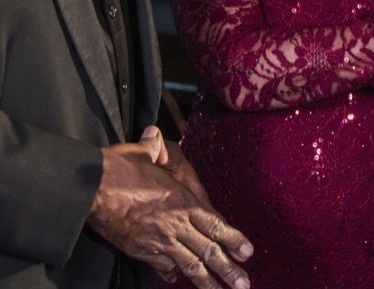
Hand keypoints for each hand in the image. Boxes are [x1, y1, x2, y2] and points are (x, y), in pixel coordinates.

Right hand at [87, 128, 252, 288]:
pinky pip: (161, 264)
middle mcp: (175, 224)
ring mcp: (157, 240)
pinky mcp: (139, 250)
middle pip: (207, 250)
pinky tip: (176, 278)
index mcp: (183, 201)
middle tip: (243, 285)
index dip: (233, 240)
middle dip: (227, 270)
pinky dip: (171, 271)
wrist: (90, 189)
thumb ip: (155, 149)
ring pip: (188, 264)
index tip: (248, 253)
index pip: (216, 225)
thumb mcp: (144, 153)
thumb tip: (153, 135)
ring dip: (205, 281)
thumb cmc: (118, 168)